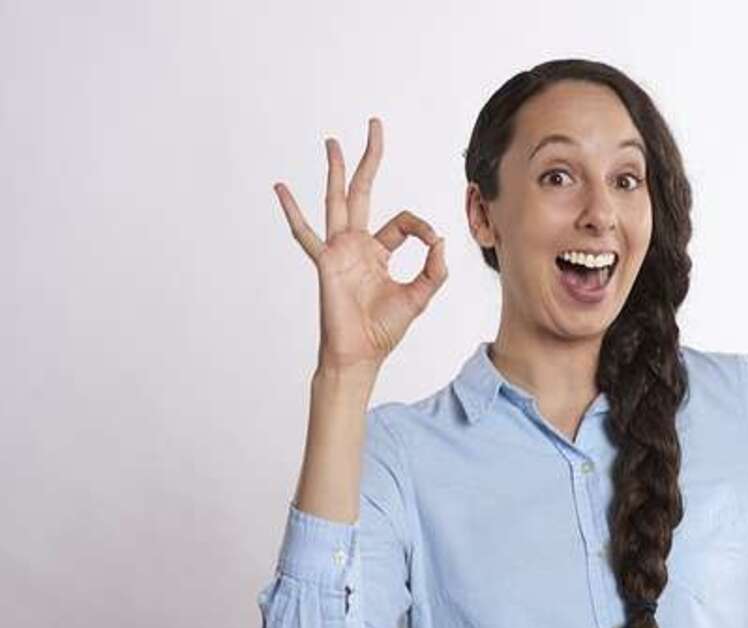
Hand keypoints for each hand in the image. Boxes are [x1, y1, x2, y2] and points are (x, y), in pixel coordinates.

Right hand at [273, 116, 448, 372]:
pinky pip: (305, 234)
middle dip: (369, 159)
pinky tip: (281, 188)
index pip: (402, 221)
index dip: (420, 227)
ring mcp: (338, 250)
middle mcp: (356, 245)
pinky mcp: (325, 262)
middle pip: (363, 192)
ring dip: (336, 171)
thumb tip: (439, 239)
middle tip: (374, 126)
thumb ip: (434, 270)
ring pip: (337, 201)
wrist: (362, 353)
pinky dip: (292, 211)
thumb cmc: (384, 330)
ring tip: (333, 142)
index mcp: (378, 251)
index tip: (431, 241)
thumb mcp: (420, 296)